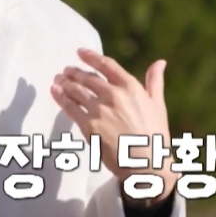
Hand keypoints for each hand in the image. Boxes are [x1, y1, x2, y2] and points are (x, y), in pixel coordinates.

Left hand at [50, 48, 177, 206]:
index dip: (91, 56)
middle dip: (74, 72)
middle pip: (87, 77)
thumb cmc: (155, 135)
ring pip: (76, 90)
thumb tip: (160, 62)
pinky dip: (60, 97)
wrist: (146, 164)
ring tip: (58, 79)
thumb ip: (155, 81)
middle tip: (66, 71)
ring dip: (64, 82)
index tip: (80, 52)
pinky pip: (70, 107)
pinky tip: (54, 91)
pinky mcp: (88, 125)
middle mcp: (113, 95)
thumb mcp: (158, 104)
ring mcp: (99, 110)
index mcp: (131, 87)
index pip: (106, 65)